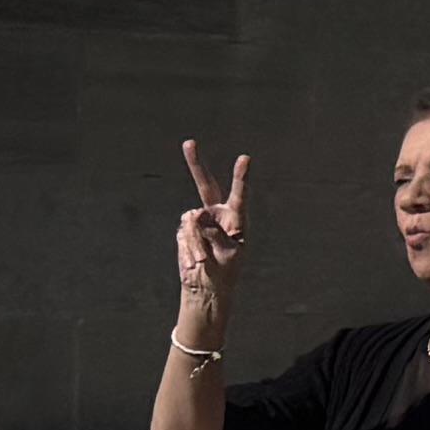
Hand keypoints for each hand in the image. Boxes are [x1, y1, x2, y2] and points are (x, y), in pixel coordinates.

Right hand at [172, 140, 251, 311]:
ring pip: (191, 220)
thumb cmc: (227, 271)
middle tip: (189, 142)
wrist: (209, 286)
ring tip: (203, 262)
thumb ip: (215, 233)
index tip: (245, 158)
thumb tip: (196, 213)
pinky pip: (183, 233)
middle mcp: (218, 213)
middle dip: (196, 164)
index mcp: (237, 218)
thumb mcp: (228, 254)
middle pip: (206, 184)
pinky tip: (195, 263)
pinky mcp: (185, 230)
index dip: (241, 177)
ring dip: (196, 242)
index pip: (240, 194)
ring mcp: (199, 220)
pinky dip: (189, 249)